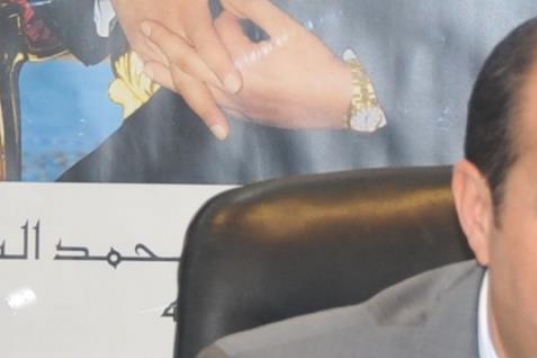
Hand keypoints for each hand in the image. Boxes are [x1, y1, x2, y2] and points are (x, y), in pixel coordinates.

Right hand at [113, 0, 239, 137]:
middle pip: (187, 71)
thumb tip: (248, 6)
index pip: (203, 39)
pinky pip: (160, 72)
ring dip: (198, 102)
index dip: (218, 62)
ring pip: (176, 77)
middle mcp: (169, 29)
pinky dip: (181, 91)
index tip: (235, 86)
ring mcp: (150, 39)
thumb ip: (232, 1)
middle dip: (206, 103)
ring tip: (218, 128)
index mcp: (186, 10)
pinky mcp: (138, 43)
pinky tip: (201, 110)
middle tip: (224, 130)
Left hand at [143, 0, 351, 132]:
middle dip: (166, 50)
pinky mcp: (252, 118)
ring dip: (173, 79)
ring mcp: (243, 109)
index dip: (191, 28)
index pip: (206, 43)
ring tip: (150, 69)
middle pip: (191, 70)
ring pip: (199, 93)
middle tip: (145, 33)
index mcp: (243, 68)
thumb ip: (252, 9)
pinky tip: (192, 90)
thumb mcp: (286, 29)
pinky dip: (198, 95)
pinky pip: (217, 106)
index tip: (175, 17)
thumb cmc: (317, 65)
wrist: (342, 104)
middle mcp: (237, 92)